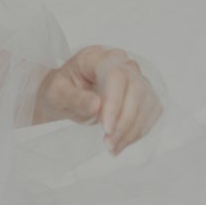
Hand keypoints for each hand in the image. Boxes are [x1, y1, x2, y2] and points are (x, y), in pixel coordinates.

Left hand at [35, 45, 162, 154]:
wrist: (65, 96)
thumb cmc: (59, 91)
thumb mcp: (55, 95)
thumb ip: (74, 99)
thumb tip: (96, 105)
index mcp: (96, 57)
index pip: (115, 75)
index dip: (115, 103)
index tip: (106, 128)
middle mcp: (120, 62)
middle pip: (136, 88)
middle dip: (125, 120)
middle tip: (109, 143)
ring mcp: (135, 76)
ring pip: (147, 101)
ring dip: (132, 129)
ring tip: (112, 147)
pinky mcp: (143, 93)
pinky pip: (151, 112)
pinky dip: (138, 131)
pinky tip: (121, 143)